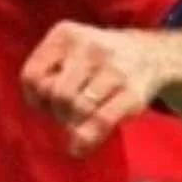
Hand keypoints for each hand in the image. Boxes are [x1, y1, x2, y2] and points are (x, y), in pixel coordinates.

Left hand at [20, 21, 163, 157]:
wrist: (149, 54)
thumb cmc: (95, 61)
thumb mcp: (66, 53)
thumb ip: (46, 78)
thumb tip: (41, 116)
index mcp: (65, 34)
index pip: (32, 76)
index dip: (35, 98)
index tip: (46, 103)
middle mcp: (89, 46)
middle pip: (57, 94)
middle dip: (57, 113)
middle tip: (66, 116)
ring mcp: (115, 68)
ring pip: (79, 107)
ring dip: (73, 124)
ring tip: (78, 124)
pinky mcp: (134, 92)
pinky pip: (102, 121)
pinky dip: (87, 139)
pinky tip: (80, 147)